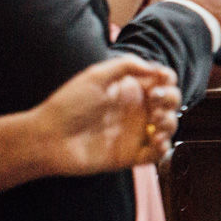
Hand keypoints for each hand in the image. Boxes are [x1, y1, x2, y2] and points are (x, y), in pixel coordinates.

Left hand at [35, 56, 180, 171]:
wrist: (50, 138)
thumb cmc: (68, 104)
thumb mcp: (95, 76)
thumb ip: (125, 65)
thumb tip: (154, 69)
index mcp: (129, 89)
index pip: (161, 81)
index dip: (167, 78)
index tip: (161, 79)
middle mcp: (136, 110)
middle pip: (170, 101)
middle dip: (170, 99)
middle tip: (155, 102)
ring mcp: (135, 133)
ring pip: (169, 126)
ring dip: (170, 122)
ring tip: (156, 123)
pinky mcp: (132, 155)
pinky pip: (157, 153)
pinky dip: (164, 147)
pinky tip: (156, 141)